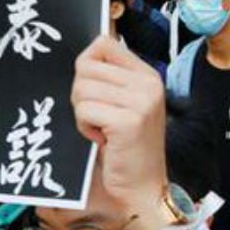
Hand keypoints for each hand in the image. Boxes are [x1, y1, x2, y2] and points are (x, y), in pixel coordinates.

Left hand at [71, 36, 167, 213]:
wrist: (144, 186)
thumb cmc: (128, 147)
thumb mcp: (126, 105)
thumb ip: (110, 80)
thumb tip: (82, 58)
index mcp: (148, 75)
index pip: (103, 43)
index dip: (87, 65)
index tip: (93, 89)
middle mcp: (148, 84)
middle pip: (86, 66)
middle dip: (81, 92)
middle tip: (97, 116)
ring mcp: (141, 102)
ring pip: (82, 88)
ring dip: (82, 112)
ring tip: (101, 129)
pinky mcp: (128, 121)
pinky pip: (84, 110)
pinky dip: (85, 127)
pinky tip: (101, 139)